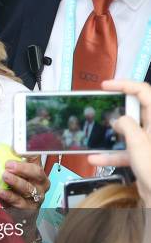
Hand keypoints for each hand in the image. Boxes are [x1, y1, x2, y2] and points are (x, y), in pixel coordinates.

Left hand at [0, 156, 49, 208]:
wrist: (21, 212)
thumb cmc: (17, 189)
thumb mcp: (14, 175)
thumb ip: (9, 164)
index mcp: (38, 171)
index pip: (36, 157)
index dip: (29, 152)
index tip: (17, 148)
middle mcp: (41, 183)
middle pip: (37, 173)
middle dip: (23, 168)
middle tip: (8, 165)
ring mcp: (37, 197)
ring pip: (28, 188)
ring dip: (16, 181)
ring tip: (5, 176)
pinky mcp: (30, 209)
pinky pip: (20, 202)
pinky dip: (10, 196)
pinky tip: (2, 192)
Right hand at [88, 79, 150, 206]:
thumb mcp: (137, 143)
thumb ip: (126, 126)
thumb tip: (118, 120)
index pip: (143, 91)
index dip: (124, 85)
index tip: (107, 86)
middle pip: (136, 111)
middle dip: (117, 111)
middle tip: (103, 109)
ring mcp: (150, 143)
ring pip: (129, 133)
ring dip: (111, 135)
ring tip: (96, 135)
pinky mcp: (145, 157)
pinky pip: (126, 151)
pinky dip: (111, 154)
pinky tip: (96, 157)